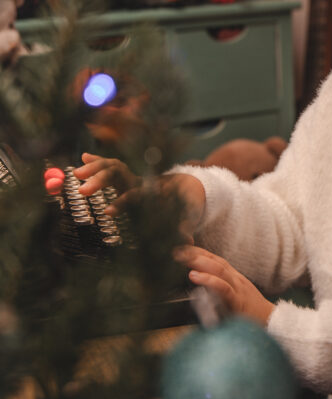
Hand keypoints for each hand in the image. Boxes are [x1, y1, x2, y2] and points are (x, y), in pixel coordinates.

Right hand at [74, 154, 206, 241]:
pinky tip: (83, 157)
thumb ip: (183, 229)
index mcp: (152, 193)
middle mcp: (140, 181)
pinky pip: (110, 164)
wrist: (187, 187)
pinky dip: (97, 161)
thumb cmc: (182, 207)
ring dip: (94, 168)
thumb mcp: (184, 218)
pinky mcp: (126, 174)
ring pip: (113, 166)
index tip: (107, 211)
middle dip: (101, 180)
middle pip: (119, 174)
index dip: (123, 203)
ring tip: (76, 174)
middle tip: (82, 190)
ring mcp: (133, 175)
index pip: (136, 196)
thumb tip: (188, 241)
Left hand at [176, 245, 274, 327]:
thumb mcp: (235, 297)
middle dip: (196, 254)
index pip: (216, 259)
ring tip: (184, 258)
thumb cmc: (250, 313)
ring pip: (219, 270)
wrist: (271, 322)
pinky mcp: (238, 301)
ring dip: (200, 262)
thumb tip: (198, 291)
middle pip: (215, 261)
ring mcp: (238, 288)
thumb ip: (219, 292)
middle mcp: (236, 279)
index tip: (183, 246)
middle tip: (177, 250)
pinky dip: (209, 280)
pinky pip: (223, 288)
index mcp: (234, 277)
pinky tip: (195, 276)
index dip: (200, 252)